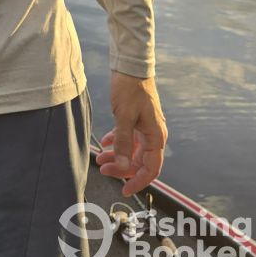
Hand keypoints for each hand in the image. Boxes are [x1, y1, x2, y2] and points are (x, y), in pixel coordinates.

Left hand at [96, 72, 166, 196]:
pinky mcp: (138, 120)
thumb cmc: (130, 88)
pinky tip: (106, 142)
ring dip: (117, 156)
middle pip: (139, 161)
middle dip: (121, 168)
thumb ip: (124, 143)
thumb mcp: (124, 116)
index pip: (151, 168)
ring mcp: (146, 127)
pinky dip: (118, 142)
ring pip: (132, 150)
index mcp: (156, 136)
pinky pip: (129, 138)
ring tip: (100, 157)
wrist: (131, 66)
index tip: (125, 190)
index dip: (138, 181)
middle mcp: (154, 134)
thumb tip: (123, 167)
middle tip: (103, 168)